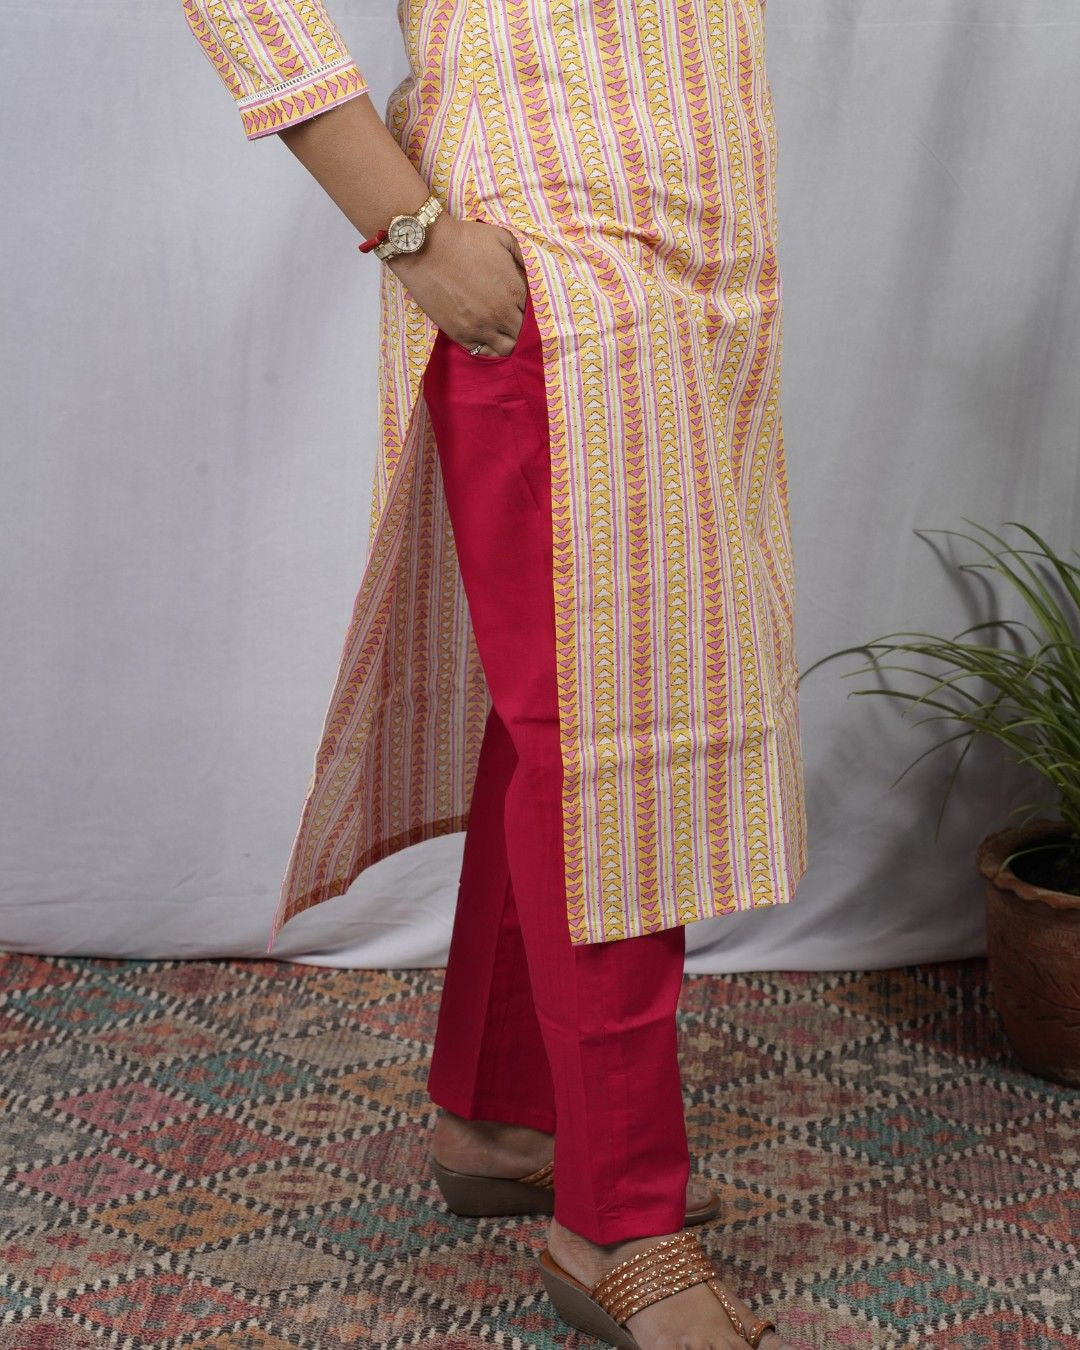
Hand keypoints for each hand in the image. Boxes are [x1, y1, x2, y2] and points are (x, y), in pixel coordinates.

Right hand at [385, 215, 527, 356]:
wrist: (426, 248)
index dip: (526, 308)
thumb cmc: (465, 240)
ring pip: (506, 348)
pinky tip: (484, 334)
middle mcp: (501, 314)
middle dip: (518, 324)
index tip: (516, 302)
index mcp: (515, 290)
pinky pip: (482, 352)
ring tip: (497, 328)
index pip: (532, 312)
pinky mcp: (460, 334)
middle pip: (521, 332)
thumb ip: (522, 258)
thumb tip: (530, 275)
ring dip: (506, 339)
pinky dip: (487, 345)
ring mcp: (481, 327)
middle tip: (508, 316)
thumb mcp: (503, 238)